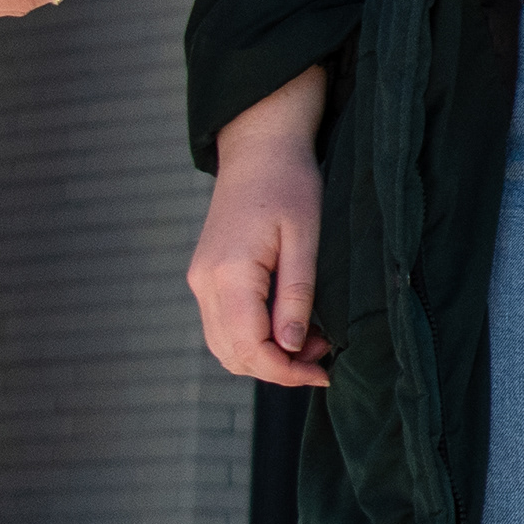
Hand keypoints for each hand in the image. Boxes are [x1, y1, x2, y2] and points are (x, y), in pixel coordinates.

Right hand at [189, 64, 333, 387]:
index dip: (285, 371)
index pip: (248, 347)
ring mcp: (199, 281)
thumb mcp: (306, 238)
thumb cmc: (290, 185)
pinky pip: (223, 325)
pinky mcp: (206, 277)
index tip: (323, 373)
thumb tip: (290, 347)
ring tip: (314, 341)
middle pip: (231, 354)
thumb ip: (297, 294)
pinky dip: (254, 338)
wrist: (260, 150)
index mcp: (228, 275)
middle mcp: (203, 284)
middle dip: (277, 369)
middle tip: (324, 358)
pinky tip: (290, 325)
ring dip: (265, 356)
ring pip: (224, 345)